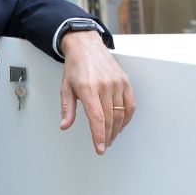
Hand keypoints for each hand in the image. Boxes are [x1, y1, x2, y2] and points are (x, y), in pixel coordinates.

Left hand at [59, 30, 135, 154]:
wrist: (86, 46)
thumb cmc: (75, 67)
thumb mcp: (65, 87)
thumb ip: (67, 108)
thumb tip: (65, 125)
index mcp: (88, 88)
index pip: (96, 117)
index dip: (98, 135)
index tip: (99, 148)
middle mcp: (104, 86)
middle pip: (110, 118)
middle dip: (107, 136)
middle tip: (103, 145)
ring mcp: (117, 83)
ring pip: (121, 113)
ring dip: (116, 129)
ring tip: (110, 138)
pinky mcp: (125, 81)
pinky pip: (130, 104)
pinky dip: (127, 118)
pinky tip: (121, 125)